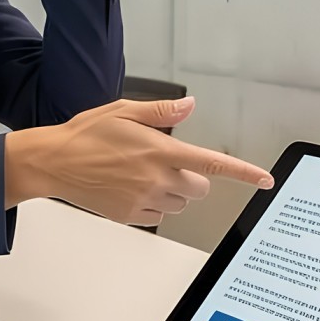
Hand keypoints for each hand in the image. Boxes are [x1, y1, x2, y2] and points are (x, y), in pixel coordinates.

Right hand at [6, 98, 273, 223]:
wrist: (54, 163)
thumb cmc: (86, 134)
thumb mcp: (123, 111)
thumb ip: (161, 112)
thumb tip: (190, 105)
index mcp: (160, 150)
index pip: (212, 164)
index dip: (243, 173)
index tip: (265, 180)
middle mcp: (156, 178)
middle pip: (198, 189)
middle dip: (190, 178)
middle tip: (164, 164)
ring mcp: (144, 200)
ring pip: (179, 204)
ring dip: (172, 192)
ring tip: (141, 175)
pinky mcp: (131, 215)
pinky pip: (158, 215)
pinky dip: (153, 204)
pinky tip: (130, 188)